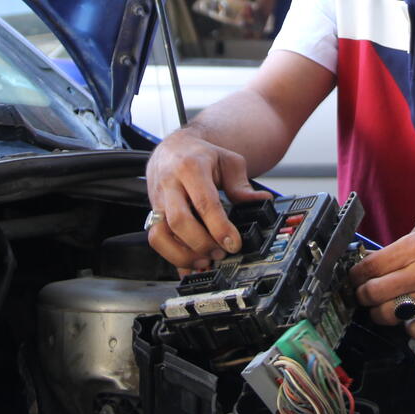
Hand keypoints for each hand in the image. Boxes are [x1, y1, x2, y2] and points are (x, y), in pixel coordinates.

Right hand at [145, 128, 270, 270]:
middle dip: (201, 243)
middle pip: (179, 221)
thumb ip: (242, 184)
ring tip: (205, 261)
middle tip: (220, 253)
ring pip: (160, 235)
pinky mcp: (152, 214)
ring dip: (183, 255)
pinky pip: (156, 241)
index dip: (219, 227)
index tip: (233, 244)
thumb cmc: (200, 156)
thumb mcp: (227, 161)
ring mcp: (158, 201)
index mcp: (191, 167)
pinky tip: (190, 264)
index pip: (204, 202)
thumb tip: (262, 201)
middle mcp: (170, 184)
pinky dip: (172, 257)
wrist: (172, 149)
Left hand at [349, 220, 414, 338]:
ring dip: (381, 314)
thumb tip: (376, 261)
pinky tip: (412, 317)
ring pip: (390, 315)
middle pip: (373, 293)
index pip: (369, 266)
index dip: (355, 275)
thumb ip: (402, 244)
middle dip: (362, 296)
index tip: (353, 279)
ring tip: (383, 309)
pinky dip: (409, 327)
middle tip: (363, 295)